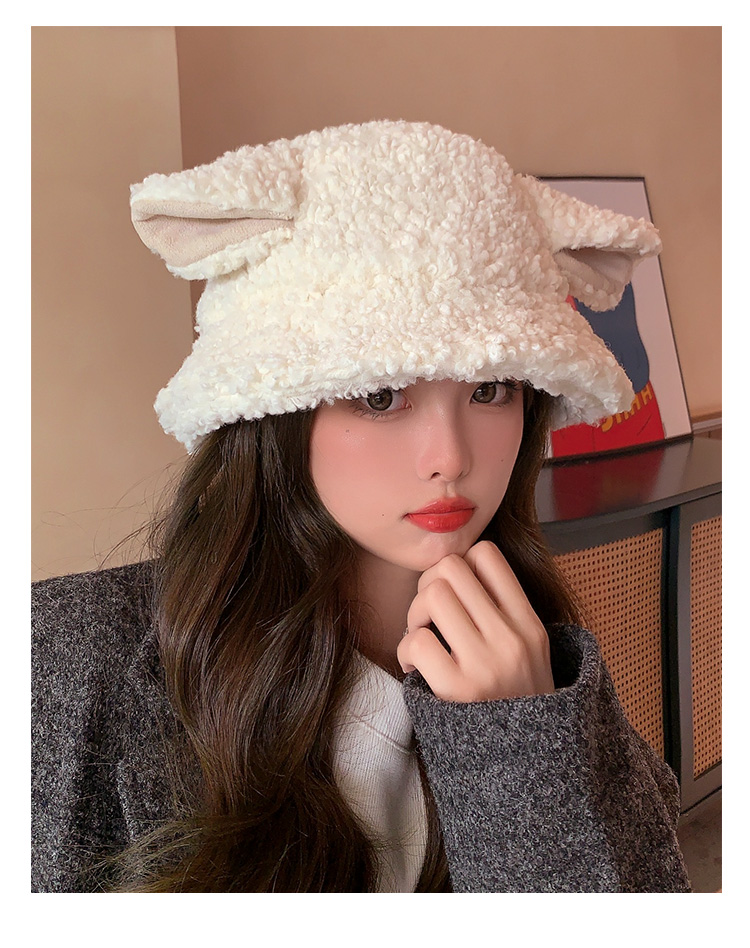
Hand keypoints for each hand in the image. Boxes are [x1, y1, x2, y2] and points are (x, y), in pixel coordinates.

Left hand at [397, 541, 554, 702]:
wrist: (529, 768)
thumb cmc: (515, 701)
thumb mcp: (530, 650)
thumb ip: (502, 612)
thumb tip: (453, 567)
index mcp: (529, 623)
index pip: (487, 554)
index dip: (459, 564)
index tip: (456, 593)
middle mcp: (511, 638)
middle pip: (451, 567)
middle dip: (428, 586)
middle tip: (430, 617)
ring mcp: (486, 663)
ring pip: (432, 595)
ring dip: (415, 616)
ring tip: (424, 641)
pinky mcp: (458, 691)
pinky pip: (416, 642)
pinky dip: (406, 653)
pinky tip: (419, 670)